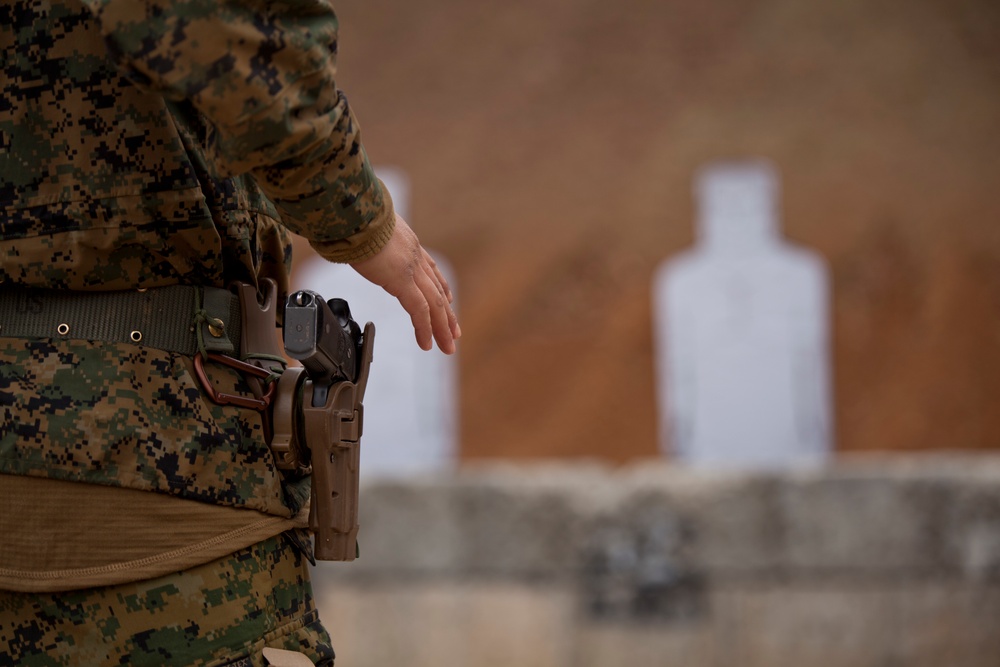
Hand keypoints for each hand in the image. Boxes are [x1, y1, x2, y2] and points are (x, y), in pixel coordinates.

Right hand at [349, 214, 460, 353]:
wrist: (352, 213)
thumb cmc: (350, 218)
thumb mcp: (365, 228)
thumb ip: (366, 239)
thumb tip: (352, 241)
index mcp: (407, 243)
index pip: (430, 270)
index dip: (441, 288)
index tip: (449, 301)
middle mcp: (414, 256)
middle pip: (438, 290)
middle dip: (447, 314)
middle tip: (455, 334)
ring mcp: (411, 268)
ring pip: (435, 304)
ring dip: (442, 328)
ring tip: (447, 347)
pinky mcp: (402, 280)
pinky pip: (420, 310)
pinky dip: (425, 329)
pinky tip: (426, 343)